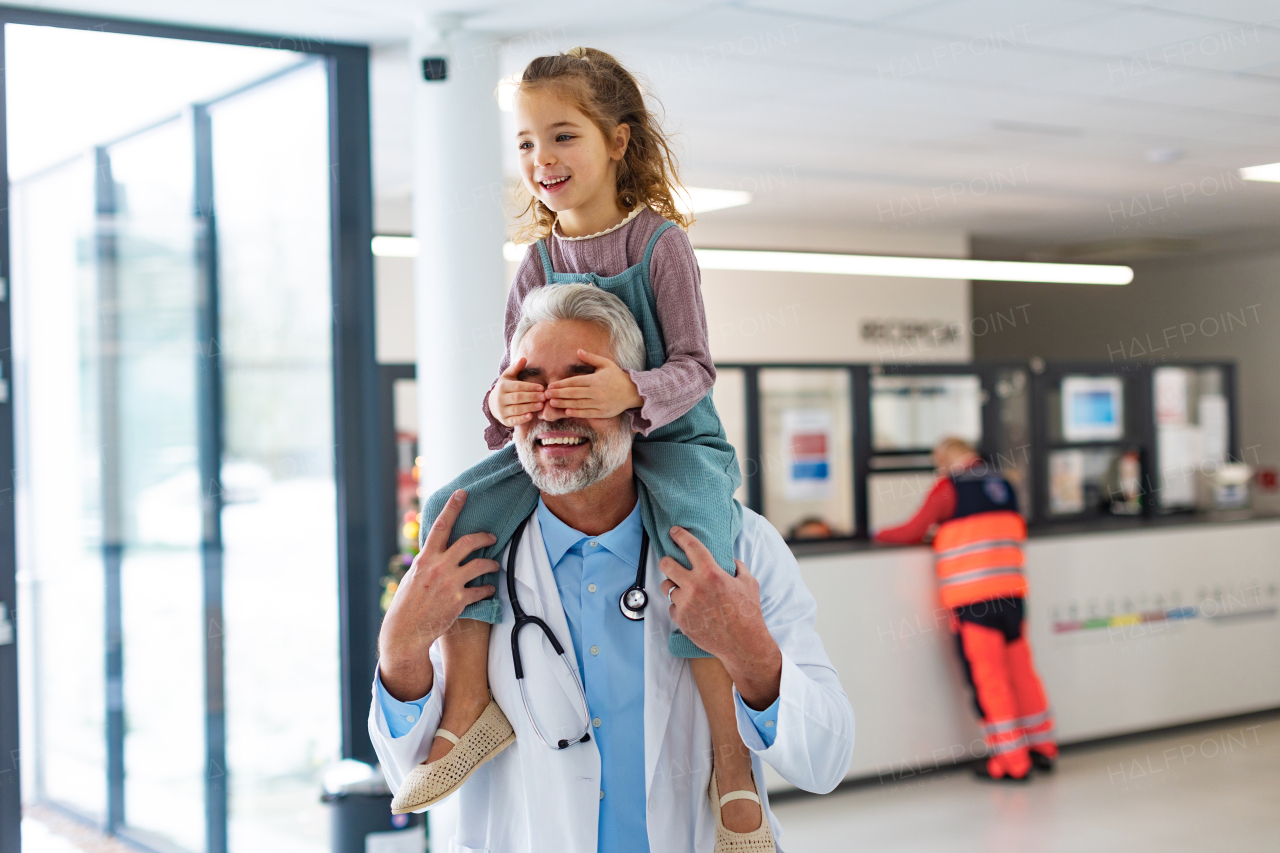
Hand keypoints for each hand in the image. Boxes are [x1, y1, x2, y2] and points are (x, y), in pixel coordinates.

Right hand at [378, 490, 498, 700]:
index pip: (441, 526)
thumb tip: (438, 550)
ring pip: (481, 565)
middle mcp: (438, 567)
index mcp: (425, 558)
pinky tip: (489, 590)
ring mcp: (449, 583)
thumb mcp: (414, 576)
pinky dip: (488, 590)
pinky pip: (481, 590)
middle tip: (492, 537)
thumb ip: (428, 562)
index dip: (453, 508)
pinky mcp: (458, 601)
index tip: (462, 493)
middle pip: (468, 542)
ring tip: (494, 566)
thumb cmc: (408, 603)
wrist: (405, 631)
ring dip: (491, 564)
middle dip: (485, 537)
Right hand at [489, 357, 546, 426]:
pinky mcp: (504, 421)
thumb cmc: (506, 388)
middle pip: (518, 398)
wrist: (493, 404)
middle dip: (532, 397)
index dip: (530, 387)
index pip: (518, 386)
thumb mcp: (508, 377)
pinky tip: (531, 416)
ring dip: (530, 407)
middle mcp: (500, 399)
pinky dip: (522, 419)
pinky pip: (514, 420)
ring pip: (516, 409)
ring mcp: (501, 411)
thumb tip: (524, 358)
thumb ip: (516, 368)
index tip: (542, 387)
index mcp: (502, 387)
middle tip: (544, 396)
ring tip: (541, 405)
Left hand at [544, 349, 642, 418]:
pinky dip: (576, 412)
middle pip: (573, 393)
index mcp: (595, 380)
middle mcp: (596, 392)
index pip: (574, 382)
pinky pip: (587, 413)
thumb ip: (591, 358)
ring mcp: (599, 403)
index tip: (550, 385)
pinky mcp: (602, 412)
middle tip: (546, 395)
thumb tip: (578, 350)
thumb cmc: (618, 377)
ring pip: (578, 404)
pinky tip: (566, 411)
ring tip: (552, 403)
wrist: (633, 392)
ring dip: (564, 404)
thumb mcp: (606, 364)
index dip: (561, 384)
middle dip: (558, 394)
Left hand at [658, 526, 782, 709]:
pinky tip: (689, 607)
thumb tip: (730, 561)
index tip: (674, 531)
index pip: (690, 546)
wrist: (743, 643)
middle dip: (666, 560)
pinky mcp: (681, 619)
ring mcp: (685, 604)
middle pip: (666, 564)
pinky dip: (678, 605)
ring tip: (682, 587)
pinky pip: (672, 606)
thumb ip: (738, 567)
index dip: (679, 535)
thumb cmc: (748, 612)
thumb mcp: (749, 583)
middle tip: (670, 561)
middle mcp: (694, 586)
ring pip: (666, 586)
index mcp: (711, 573)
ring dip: (672, 584)